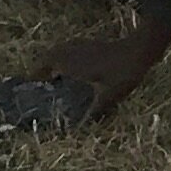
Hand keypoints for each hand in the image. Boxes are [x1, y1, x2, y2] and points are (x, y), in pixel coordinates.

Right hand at [40, 23, 170, 114]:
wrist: (140, 51)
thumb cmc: (122, 74)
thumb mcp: (108, 97)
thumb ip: (94, 111)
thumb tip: (82, 127)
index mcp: (70, 63)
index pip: (44, 66)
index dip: (35, 75)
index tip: (30, 86)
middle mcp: (71, 51)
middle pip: (48, 57)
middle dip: (42, 69)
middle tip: (41, 84)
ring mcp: (81, 44)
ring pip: (59, 51)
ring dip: (54, 62)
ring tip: (54, 78)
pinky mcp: (91, 44)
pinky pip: (70, 50)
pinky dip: (66, 59)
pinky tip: (75, 71)